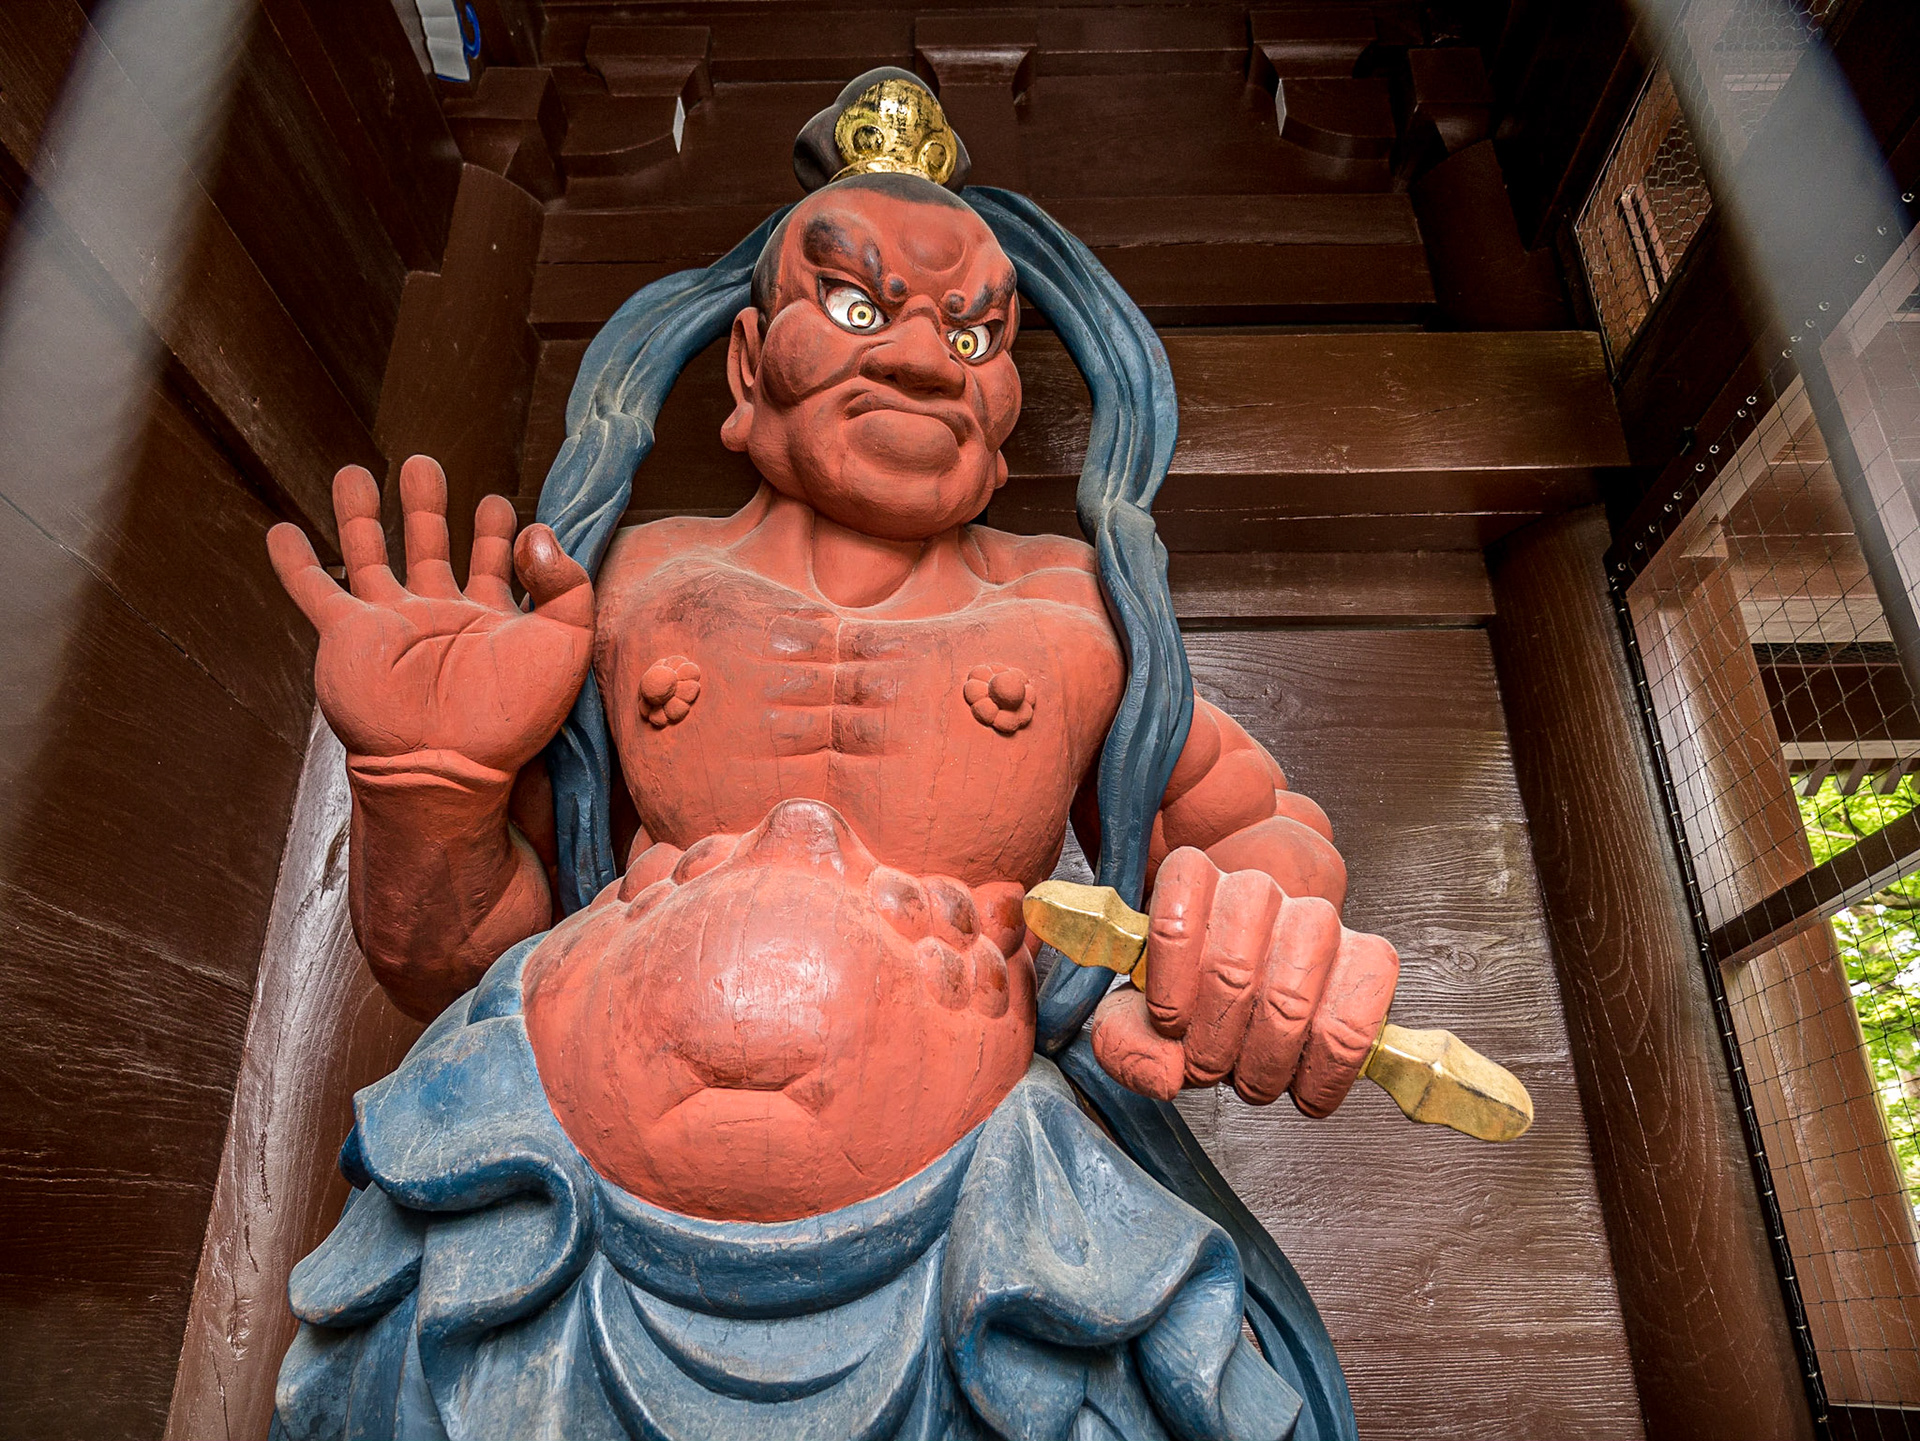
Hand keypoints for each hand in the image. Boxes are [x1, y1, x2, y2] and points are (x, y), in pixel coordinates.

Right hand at [268, 456, 593, 771]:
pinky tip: (280, 530)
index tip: (498, 502)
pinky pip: (313, 589)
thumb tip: (537, 532)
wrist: (447, 763)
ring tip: (357, 471)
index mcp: (490, 618)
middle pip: (428, 544)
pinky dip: (294, 561)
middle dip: (426, 505)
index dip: (496, 529)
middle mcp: (438, 616)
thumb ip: (565, 582)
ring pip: (369, 553)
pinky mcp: (346, 635)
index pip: (491, 558)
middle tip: (423, 464)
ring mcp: (390, 623)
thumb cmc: (512, 714)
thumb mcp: (566, 641)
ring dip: (359, 515)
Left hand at [1089, 847, 1397, 1113]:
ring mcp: (1317, 918)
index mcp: (1192, 880)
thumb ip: (1127, 1044)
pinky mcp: (1370, 958)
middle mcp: (1255, 889)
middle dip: (1214, 1047)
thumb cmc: (1193, 1000)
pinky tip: (1303, 1087)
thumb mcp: (1137, 1019)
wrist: (1251, 992)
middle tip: (1209, 1069)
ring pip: (1289, 1004)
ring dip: (1264, 1066)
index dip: (1169, 996)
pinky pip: (1352, 1027)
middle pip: (1231, 973)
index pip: (1173, 925)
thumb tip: (1165, 1074)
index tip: (1170, 1026)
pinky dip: (1323, 1075)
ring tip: (1253, 1079)